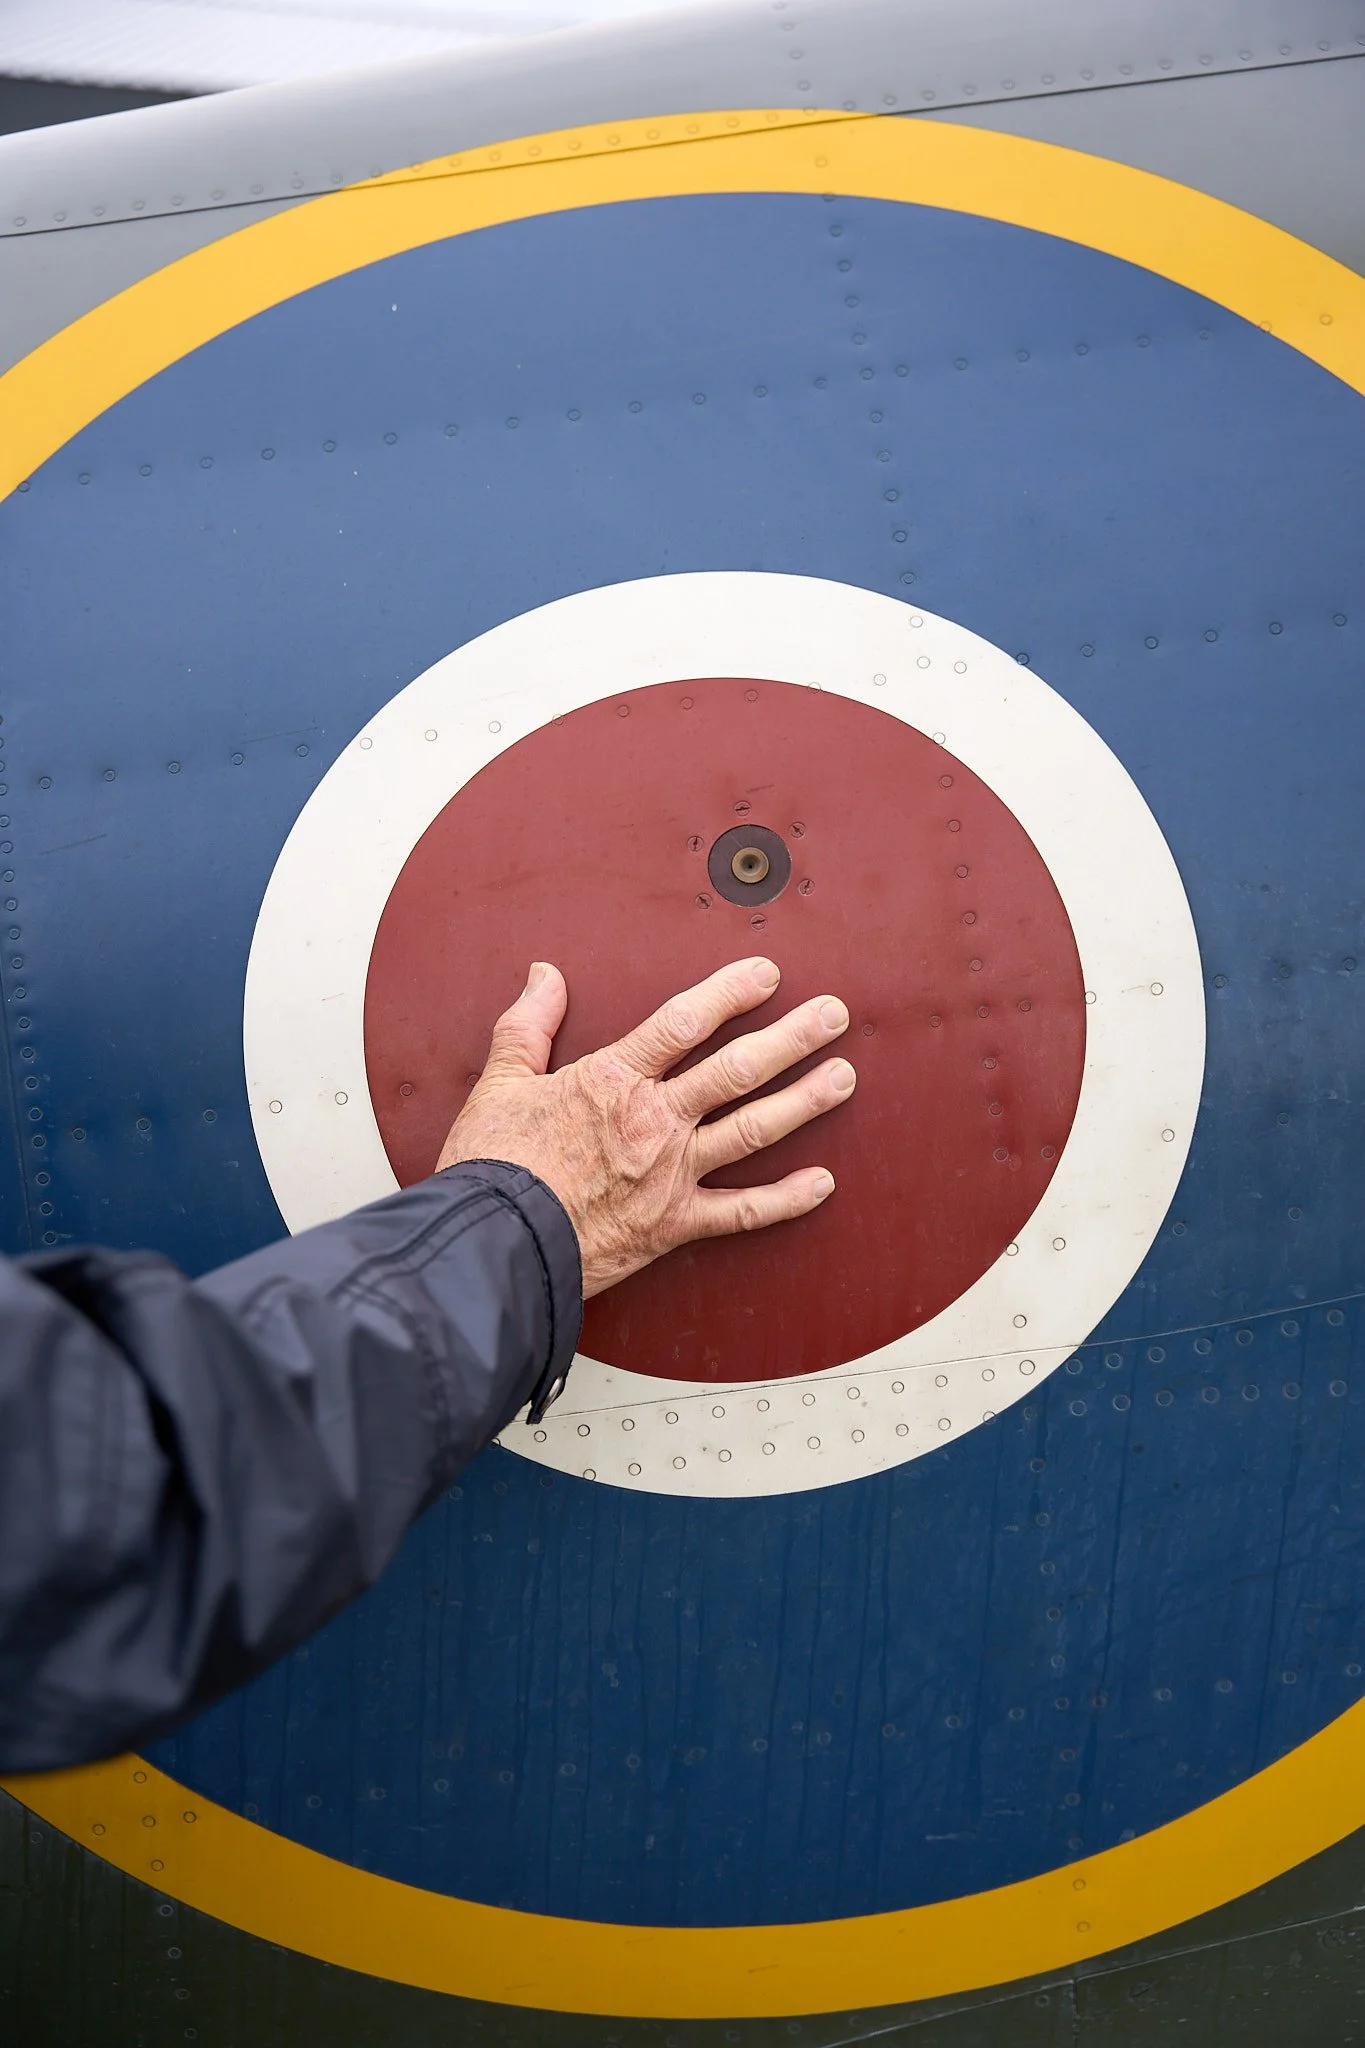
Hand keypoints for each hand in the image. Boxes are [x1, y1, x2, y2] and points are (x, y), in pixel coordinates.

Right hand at [438, 957, 855, 1297]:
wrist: (492, 1245)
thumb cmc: (492, 1167)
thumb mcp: (500, 1081)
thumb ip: (528, 1024)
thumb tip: (544, 975)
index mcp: (613, 1079)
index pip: (685, 1022)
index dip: (731, 993)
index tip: (767, 975)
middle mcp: (654, 1121)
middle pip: (738, 1069)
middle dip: (793, 1037)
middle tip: (834, 1015)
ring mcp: (670, 1174)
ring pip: (753, 1130)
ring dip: (804, 1101)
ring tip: (843, 1077)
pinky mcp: (673, 1224)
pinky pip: (742, 1212)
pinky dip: (786, 1200)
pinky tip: (823, 1184)